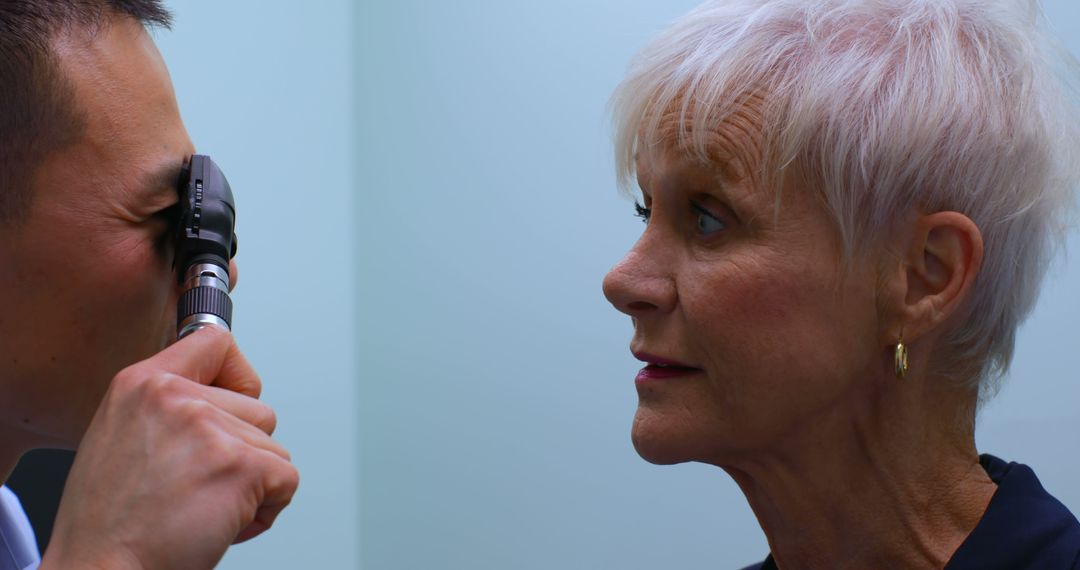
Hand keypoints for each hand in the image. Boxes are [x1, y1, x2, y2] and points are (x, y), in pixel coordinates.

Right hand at [41, 327, 298, 569]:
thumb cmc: (110, 521)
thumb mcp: (120, 435)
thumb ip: (167, 407)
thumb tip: (218, 398)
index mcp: (141, 382)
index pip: (214, 340)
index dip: (238, 374)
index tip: (235, 398)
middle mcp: (176, 397)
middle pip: (259, 409)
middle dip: (242, 452)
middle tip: (197, 487)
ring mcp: (210, 429)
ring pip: (274, 447)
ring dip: (252, 484)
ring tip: (202, 508)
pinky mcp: (240, 466)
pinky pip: (287, 479)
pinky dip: (268, 508)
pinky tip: (223, 523)